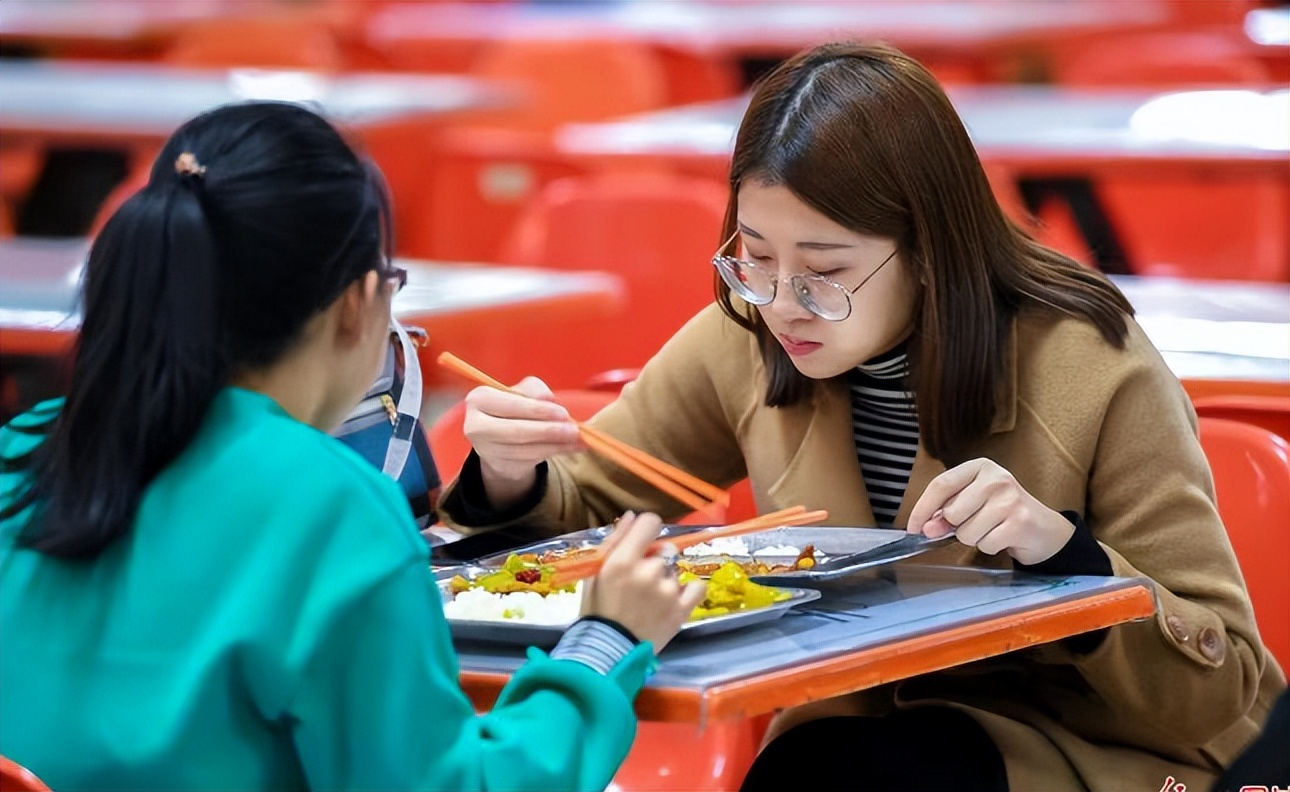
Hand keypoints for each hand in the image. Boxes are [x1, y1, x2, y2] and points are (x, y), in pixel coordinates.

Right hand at [462, 377, 581, 508]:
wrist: (499, 437)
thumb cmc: (513, 408)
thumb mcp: (522, 392)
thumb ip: (534, 390)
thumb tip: (550, 400)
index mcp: (479, 398)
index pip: (511, 404)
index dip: (538, 410)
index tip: (564, 413)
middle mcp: (475, 425)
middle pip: (516, 431)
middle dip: (549, 431)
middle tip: (575, 431)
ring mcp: (485, 449)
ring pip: (526, 449)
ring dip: (556, 445)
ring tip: (579, 440)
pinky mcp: (498, 465)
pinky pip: (530, 460)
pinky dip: (555, 452)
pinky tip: (572, 447)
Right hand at [581, 512, 706, 650]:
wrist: (607, 652)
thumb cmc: (596, 610)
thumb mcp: (595, 572)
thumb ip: (615, 541)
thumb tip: (633, 516)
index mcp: (623, 560)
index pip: (650, 523)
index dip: (648, 529)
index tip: (644, 543)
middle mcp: (649, 571)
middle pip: (665, 549)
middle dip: (655, 560)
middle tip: (641, 582)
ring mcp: (667, 591)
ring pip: (675, 571)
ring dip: (666, 580)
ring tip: (650, 600)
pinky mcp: (681, 610)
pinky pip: (696, 588)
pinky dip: (688, 591)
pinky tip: (674, 600)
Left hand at [906, 458, 1074, 565]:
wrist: (1043, 528)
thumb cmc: (1001, 512)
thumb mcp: (972, 503)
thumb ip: (945, 512)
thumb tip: (926, 527)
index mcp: (980, 467)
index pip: (941, 484)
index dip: (922, 508)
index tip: (913, 527)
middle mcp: (996, 478)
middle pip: (951, 512)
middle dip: (955, 527)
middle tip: (974, 524)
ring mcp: (1010, 499)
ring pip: (966, 532)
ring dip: (974, 538)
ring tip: (992, 529)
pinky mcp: (1020, 522)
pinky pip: (985, 544)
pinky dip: (989, 547)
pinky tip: (1002, 537)